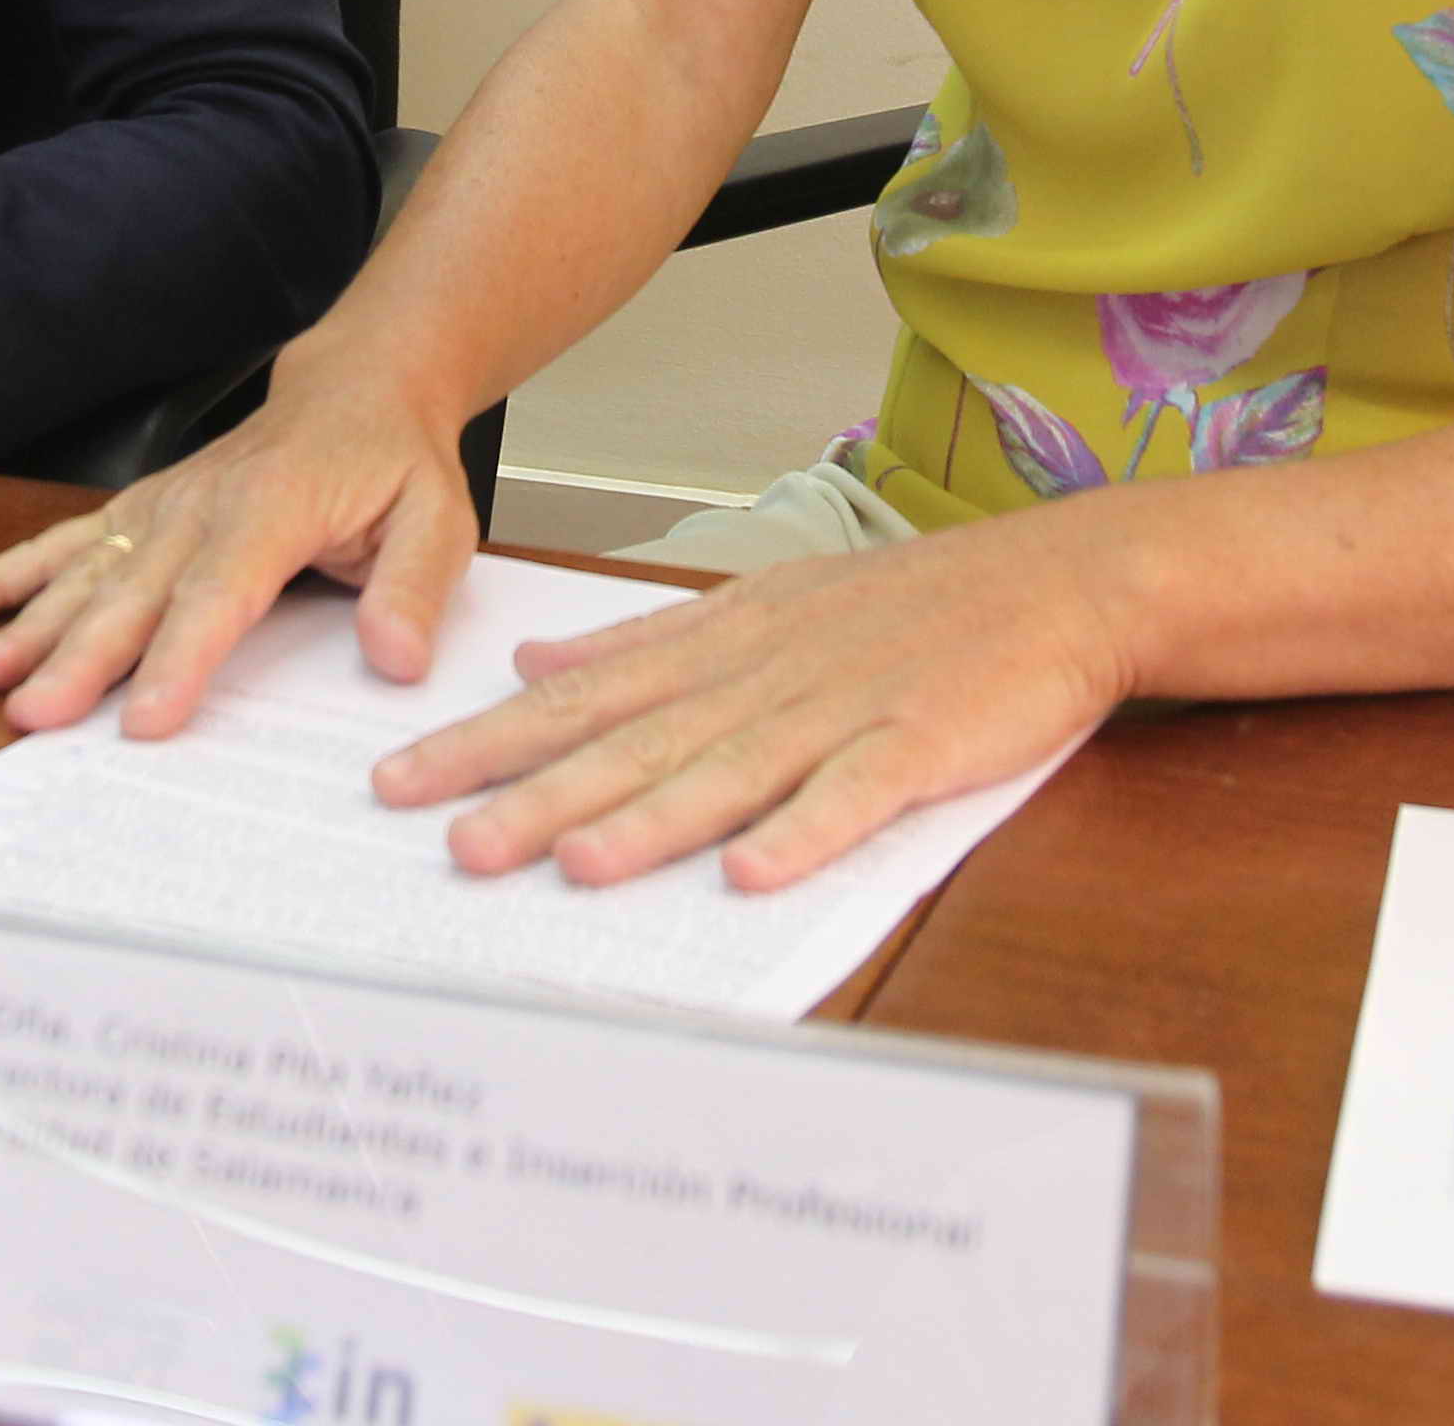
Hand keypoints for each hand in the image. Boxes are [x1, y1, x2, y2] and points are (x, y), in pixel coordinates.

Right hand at [0, 353, 481, 738]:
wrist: (356, 386)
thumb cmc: (393, 459)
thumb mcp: (438, 516)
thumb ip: (413, 587)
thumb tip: (396, 656)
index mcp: (275, 507)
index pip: (222, 592)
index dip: (180, 657)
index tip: (145, 717)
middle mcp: (200, 505)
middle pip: (133, 593)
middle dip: (77, 658)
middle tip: (32, 716)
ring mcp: (158, 507)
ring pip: (82, 573)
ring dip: (24, 624)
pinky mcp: (135, 513)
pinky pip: (58, 547)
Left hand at [371, 515, 1136, 892]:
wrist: (1053, 581)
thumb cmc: (906, 605)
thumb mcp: (758, 600)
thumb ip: (645, 639)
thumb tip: (534, 660)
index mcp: (718, 641)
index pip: (580, 696)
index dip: (487, 741)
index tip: (399, 778)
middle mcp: (763, 673)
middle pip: (635, 740)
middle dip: (536, 792)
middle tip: (448, 840)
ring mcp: (843, 707)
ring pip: (728, 770)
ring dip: (650, 821)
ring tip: (573, 865)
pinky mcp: (921, 741)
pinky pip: (857, 792)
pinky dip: (806, 831)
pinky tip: (755, 873)